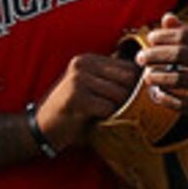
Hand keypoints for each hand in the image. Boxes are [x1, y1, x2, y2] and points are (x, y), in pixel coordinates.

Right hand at [33, 51, 147, 149]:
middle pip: (127, 78)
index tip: (136, 100)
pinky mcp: (78, 97)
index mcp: (88, 59)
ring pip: (120, 94)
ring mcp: (79, 80)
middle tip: (129, 111)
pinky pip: (108, 108)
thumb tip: (146, 81)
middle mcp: (83, 65)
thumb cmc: (71, 112)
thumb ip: (111, 82)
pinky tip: (100, 123)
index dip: (137, 84)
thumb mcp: (90, 89)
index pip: (128, 66)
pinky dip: (109, 119)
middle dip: (132, 97)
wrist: (41, 129)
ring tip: (112, 117)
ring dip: (120, 110)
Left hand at [130, 11, 187, 124]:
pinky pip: (179, 103)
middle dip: (153, 55)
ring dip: (155, 77)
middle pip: (178, 55)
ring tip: (147, 76)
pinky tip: (155, 93)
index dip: (161, 37)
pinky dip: (163, 97)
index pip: (182, 36)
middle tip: (139, 57)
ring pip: (177, 79)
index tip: (149, 39)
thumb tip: (165, 18)